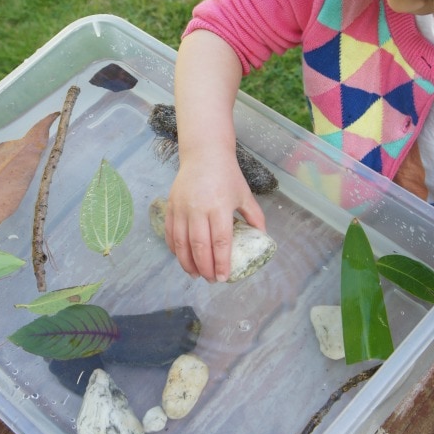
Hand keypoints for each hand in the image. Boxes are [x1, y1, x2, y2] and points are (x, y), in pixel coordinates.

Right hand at [164, 151, 265, 282]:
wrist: (204, 153)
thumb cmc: (227, 174)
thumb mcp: (244, 194)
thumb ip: (255, 217)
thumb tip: (263, 237)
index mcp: (220, 206)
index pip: (220, 241)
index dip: (221, 262)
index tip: (223, 278)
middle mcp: (199, 209)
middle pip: (199, 246)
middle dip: (205, 268)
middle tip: (211, 280)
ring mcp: (182, 208)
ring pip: (181, 243)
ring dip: (187, 263)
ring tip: (195, 275)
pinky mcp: (171, 206)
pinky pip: (170, 233)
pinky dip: (174, 249)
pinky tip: (182, 258)